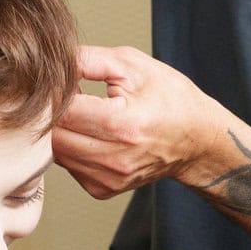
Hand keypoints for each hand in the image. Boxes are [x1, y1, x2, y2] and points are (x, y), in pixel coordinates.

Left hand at [52, 45, 222, 199]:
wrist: (197, 140)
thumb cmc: (170, 98)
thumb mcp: (133, 64)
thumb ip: (88, 60)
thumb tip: (53, 64)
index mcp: (121, 124)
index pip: (61, 110)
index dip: (54, 92)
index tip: (60, 81)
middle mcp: (113, 158)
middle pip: (53, 135)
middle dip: (53, 113)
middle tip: (67, 95)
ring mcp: (107, 178)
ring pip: (56, 152)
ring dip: (60, 131)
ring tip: (81, 113)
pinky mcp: (102, 189)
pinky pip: (68, 166)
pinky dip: (70, 148)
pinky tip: (89, 134)